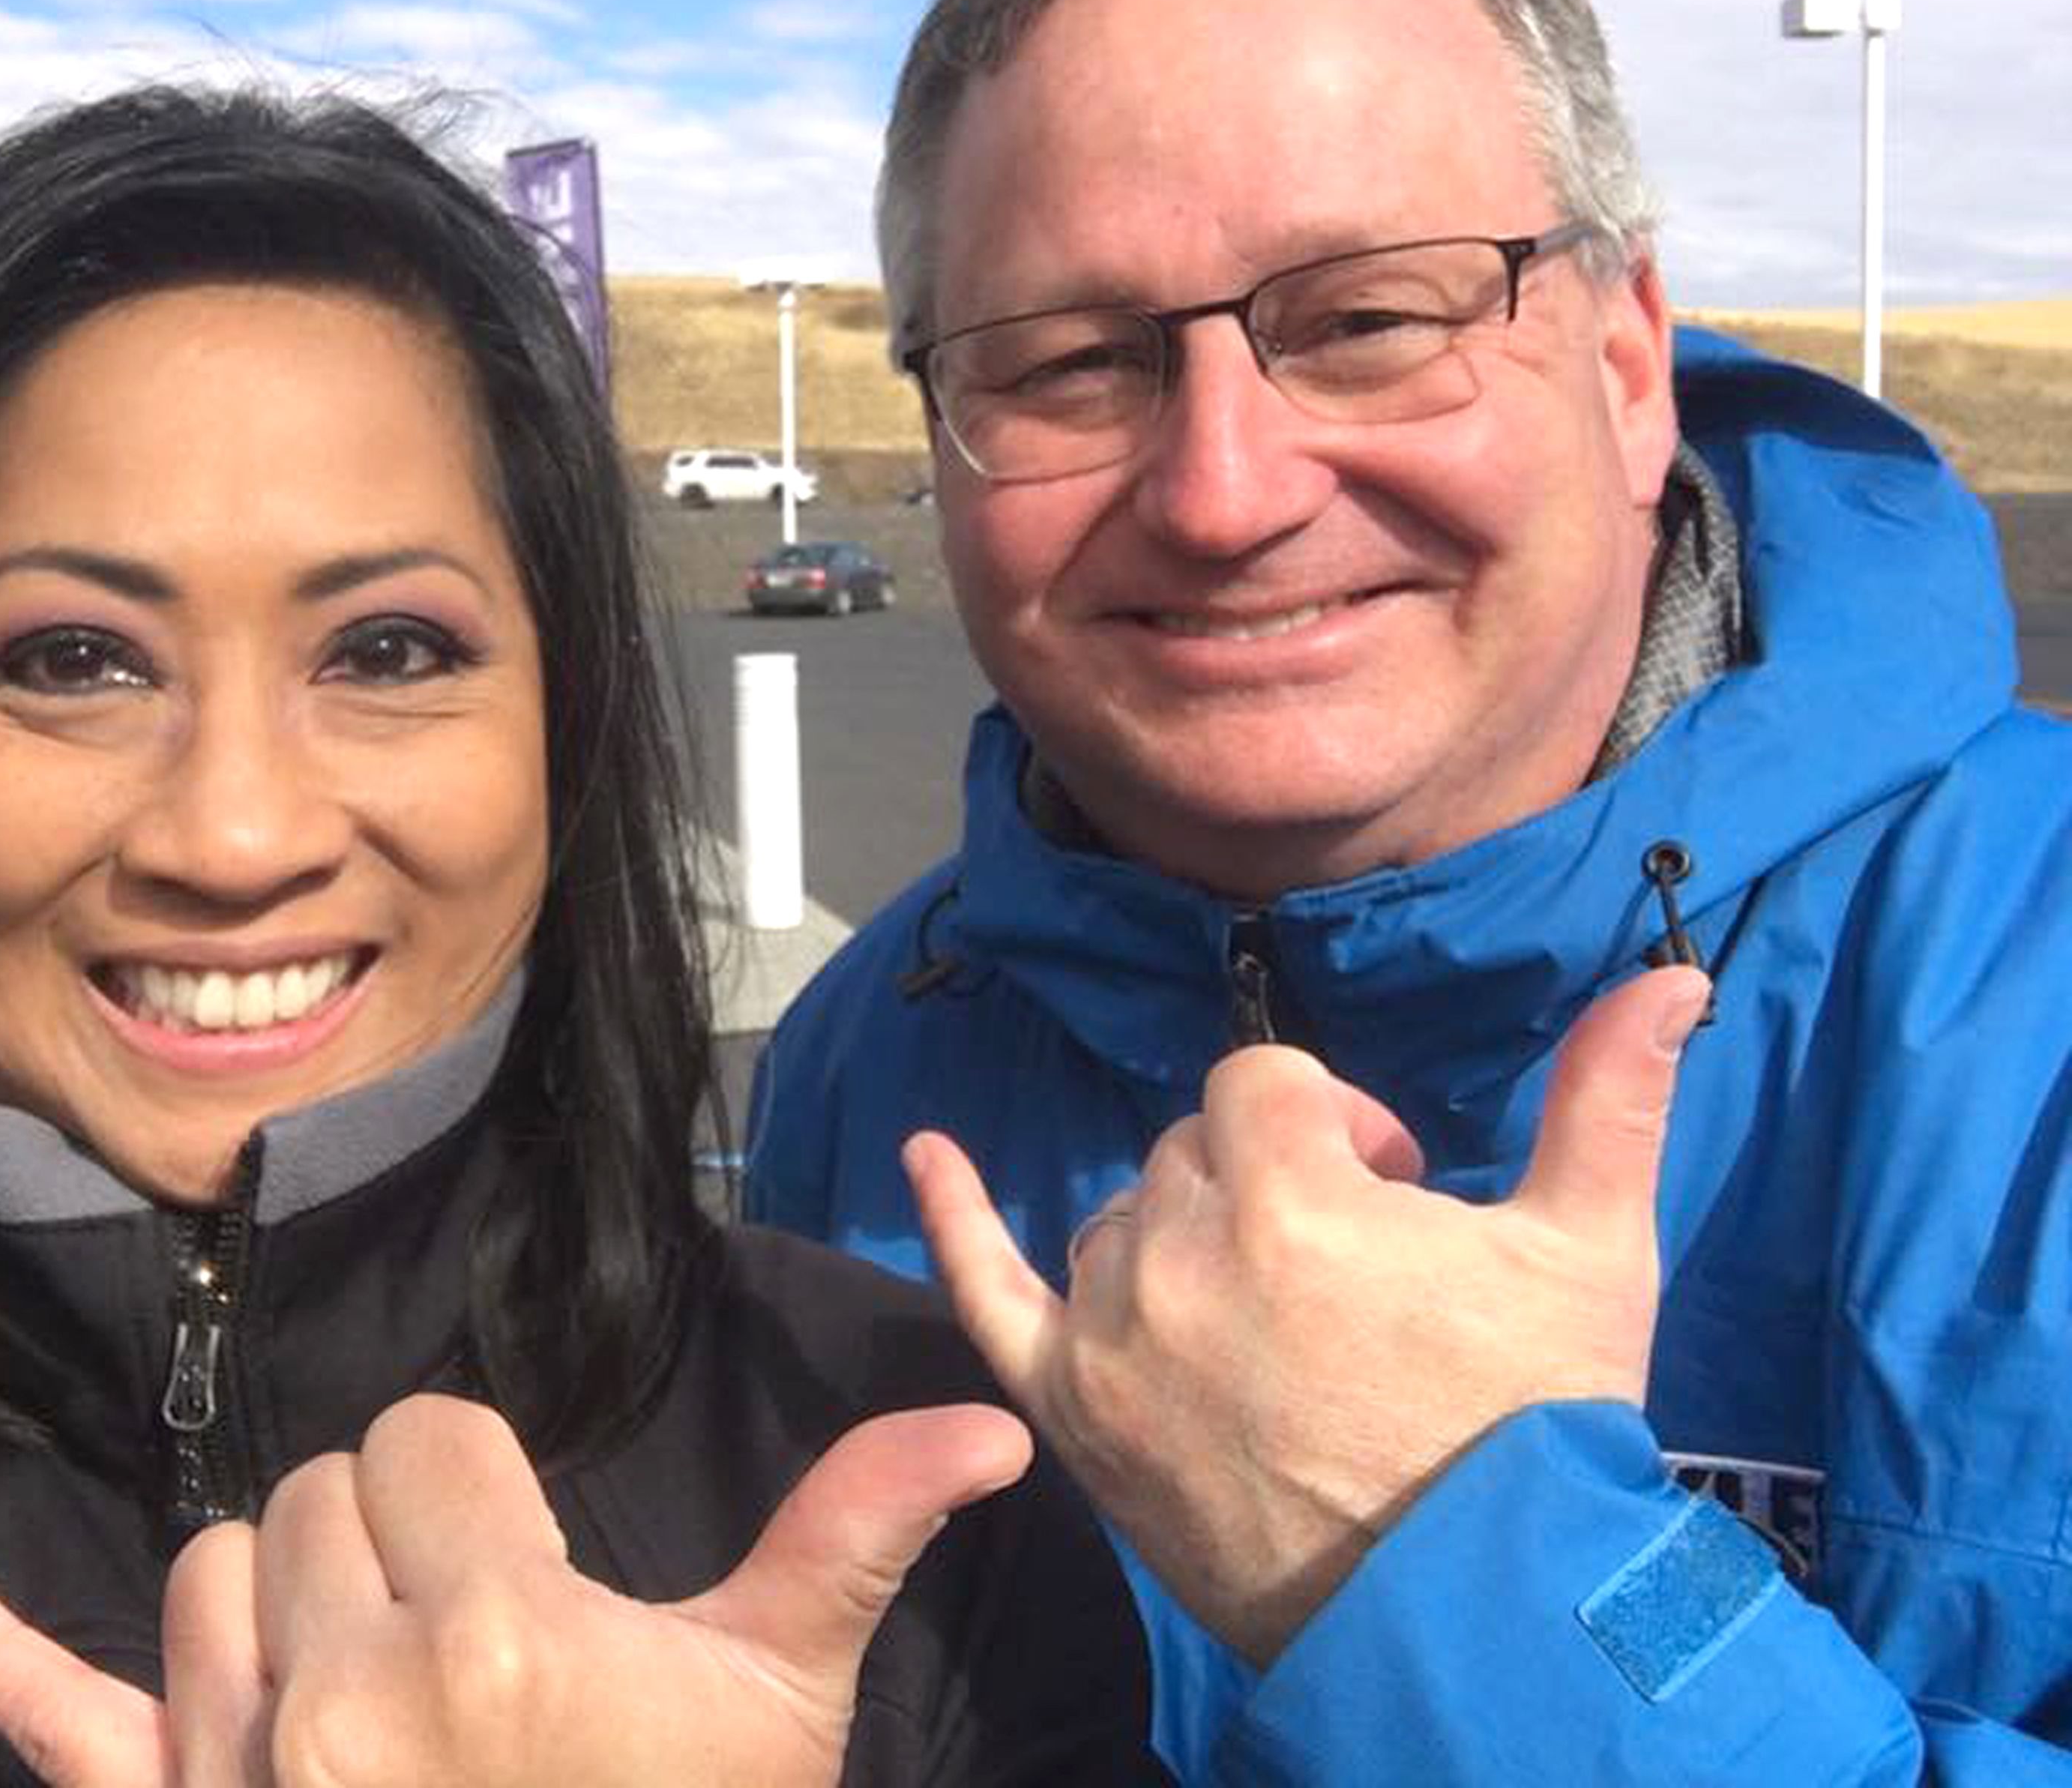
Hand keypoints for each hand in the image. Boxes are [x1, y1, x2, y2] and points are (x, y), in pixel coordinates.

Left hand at [0, 1390, 1032, 1785]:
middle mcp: (344, 1688)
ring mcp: (245, 1774)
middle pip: (316, 1497)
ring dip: (272, 1603)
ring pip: (209, 1576)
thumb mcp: (782, 1712)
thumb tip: (990, 1425)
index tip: (530, 1564)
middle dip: (386, 1540)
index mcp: (495, 1628)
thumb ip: (851, 1543)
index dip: (478, 1489)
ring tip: (369, 1682)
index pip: (424, 1437)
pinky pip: (56, 1729)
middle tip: (468, 1648)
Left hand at [907, 962, 1709, 1667]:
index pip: (1264, 1085)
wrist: (1479, 1616)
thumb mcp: (1592, 1253)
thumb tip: (1668, 977)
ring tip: (1268, 1306)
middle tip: (1354, 1273)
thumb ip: (1611, 1101)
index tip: (1397, 1195)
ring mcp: (1114, 1341)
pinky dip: (957, 1218)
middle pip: (1191, 1151)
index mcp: (1290, 1198)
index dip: (1336, 1126)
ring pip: (1119, 1221)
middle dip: (1269, 1184)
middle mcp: (1179, 1257)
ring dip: (1182, 1237)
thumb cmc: (1537, 1429)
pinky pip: (987, 1294)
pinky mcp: (1076, 1415)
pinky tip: (924, 1153)